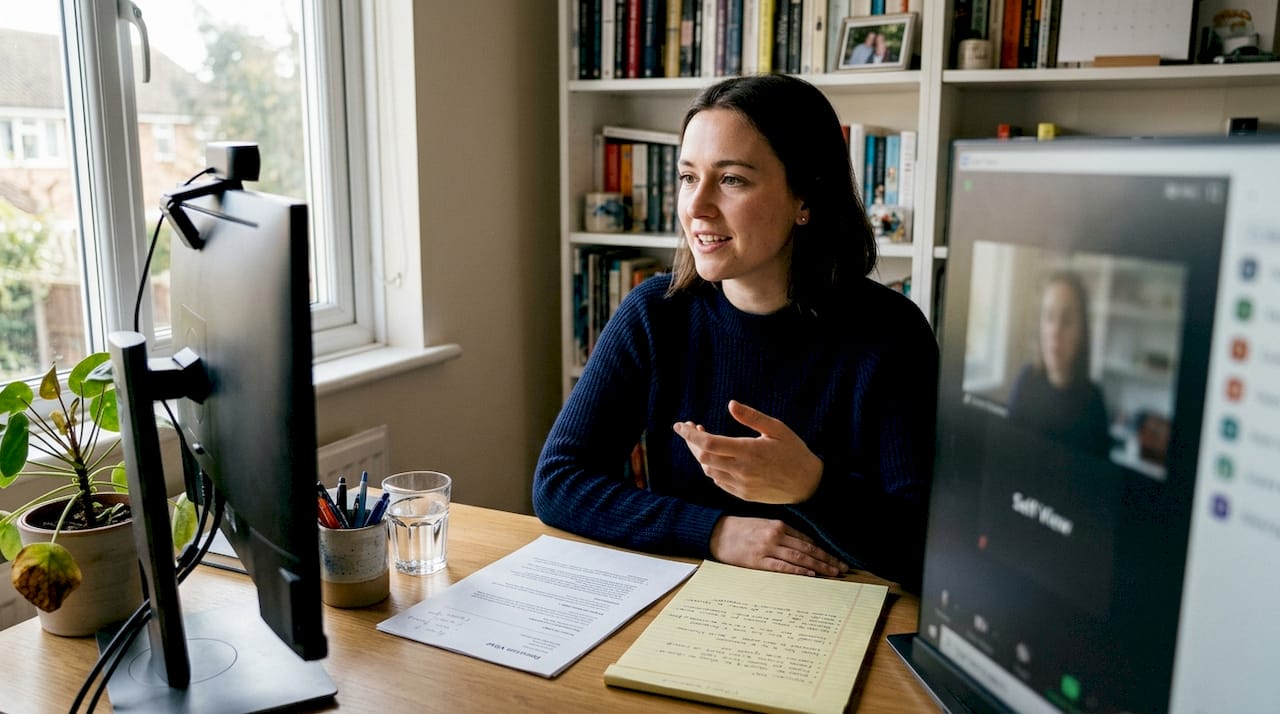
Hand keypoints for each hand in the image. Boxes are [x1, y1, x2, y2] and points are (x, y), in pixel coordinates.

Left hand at [673, 400, 822, 503]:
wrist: (808, 485)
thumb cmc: (794, 451)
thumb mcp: (777, 429)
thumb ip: (752, 417)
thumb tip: (730, 404)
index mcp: (749, 451)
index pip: (708, 443)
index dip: (690, 434)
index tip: (679, 425)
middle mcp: (741, 470)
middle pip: (703, 457)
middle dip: (691, 442)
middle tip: (691, 429)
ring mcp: (741, 485)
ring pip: (709, 470)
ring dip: (700, 455)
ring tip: (703, 439)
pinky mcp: (743, 495)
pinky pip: (718, 481)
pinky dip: (711, 468)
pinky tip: (715, 457)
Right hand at [709, 516, 846, 576]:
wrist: (716, 533)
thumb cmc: (741, 530)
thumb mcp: (764, 526)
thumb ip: (783, 533)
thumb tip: (804, 546)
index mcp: (779, 525)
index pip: (808, 540)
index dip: (825, 550)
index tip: (838, 559)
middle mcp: (776, 535)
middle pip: (808, 549)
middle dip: (828, 559)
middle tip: (843, 569)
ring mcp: (767, 548)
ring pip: (799, 557)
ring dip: (819, 566)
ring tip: (833, 573)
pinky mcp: (757, 561)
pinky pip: (782, 566)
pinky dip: (798, 570)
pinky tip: (810, 574)